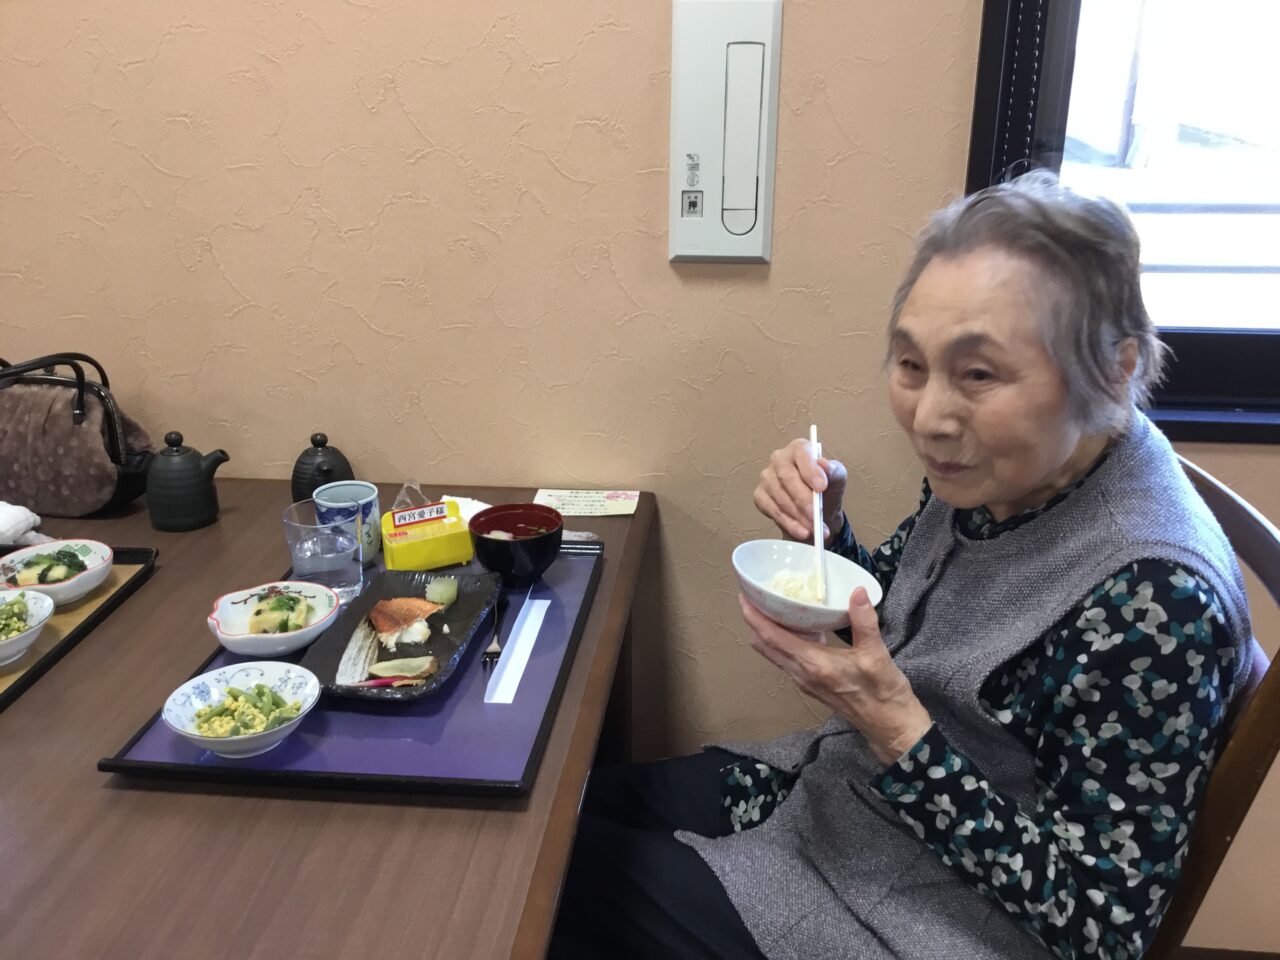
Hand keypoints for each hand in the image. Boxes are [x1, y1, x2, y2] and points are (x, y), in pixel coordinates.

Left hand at [738, 588, 932, 765]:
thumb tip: (857, 592)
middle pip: (767, 646)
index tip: (744, 597)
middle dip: (755, 622)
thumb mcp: (877, 654)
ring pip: (775, 655)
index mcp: (814, 664)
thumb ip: (865, 621)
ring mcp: (806, 682)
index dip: (756, 617)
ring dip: (766, 633)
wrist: (889, 726)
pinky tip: (794, 628)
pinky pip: (787, 660)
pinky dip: (781, 643)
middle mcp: (803, 674)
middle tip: (751, 597)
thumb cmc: (883, 693)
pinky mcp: (812, 685)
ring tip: (767, 609)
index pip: (773, 638)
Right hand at [754, 438, 847, 546]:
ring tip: (813, 529)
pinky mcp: (760, 496)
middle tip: (816, 516)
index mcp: (799, 449)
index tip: (821, 487)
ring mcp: (767, 477)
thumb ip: (833, 471)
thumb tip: (824, 464)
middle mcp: (779, 459)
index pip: (801, 453)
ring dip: (797, 515)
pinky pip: (772, 510)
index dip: (810, 470)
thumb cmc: (826, 490)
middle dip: (803, 499)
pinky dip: (788, 523)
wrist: (818, 511)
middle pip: (787, 477)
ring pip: (779, 496)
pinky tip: (801, 531)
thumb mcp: (837, 479)